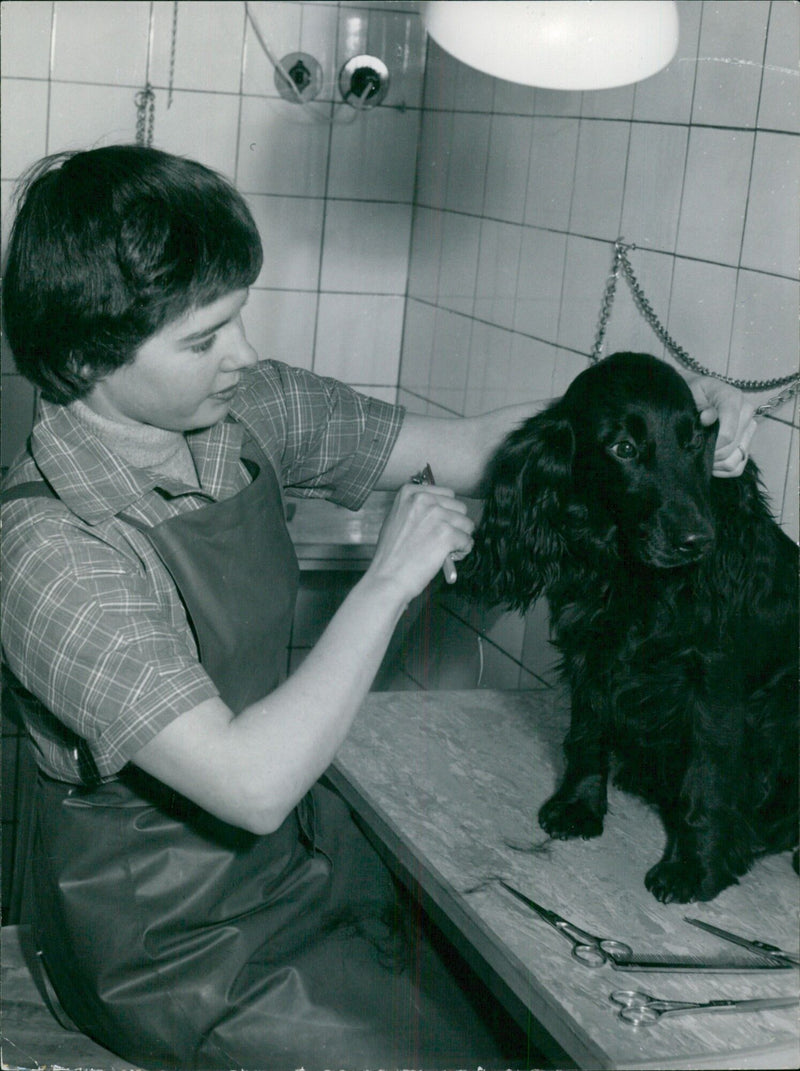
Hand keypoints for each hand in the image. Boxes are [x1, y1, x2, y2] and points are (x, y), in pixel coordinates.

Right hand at [368, 483, 473, 601]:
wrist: (387, 577)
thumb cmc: (390, 554)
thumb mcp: (396, 518)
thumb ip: (417, 508)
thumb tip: (439, 508)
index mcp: (410, 493)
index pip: (447, 494)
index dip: (446, 512)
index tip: (438, 525)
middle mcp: (424, 500)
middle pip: (459, 507)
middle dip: (455, 524)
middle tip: (442, 540)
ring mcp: (436, 516)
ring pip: (467, 524)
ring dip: (460, 538)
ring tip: (444, 550)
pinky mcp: (446, 534)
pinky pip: (467, 540)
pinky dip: (462, 551)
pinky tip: (448, 558)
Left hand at [689, 376, 756, 477]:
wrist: (697, 395)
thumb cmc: (692, 394)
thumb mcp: (692, 393)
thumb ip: (700, 405)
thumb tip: (707, 418)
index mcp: (733, 398)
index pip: (728, 433)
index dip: (712, 444)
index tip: (696, 444)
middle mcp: (747, 413)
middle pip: (732, 447)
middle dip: (712, 454)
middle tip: (696, 452)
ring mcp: (749, 429)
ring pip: (736, 460)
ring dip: (716, 463)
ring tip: (702, 457)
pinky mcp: (747, 444)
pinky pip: (738, 468)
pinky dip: (722, 470)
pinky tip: (710, 463)